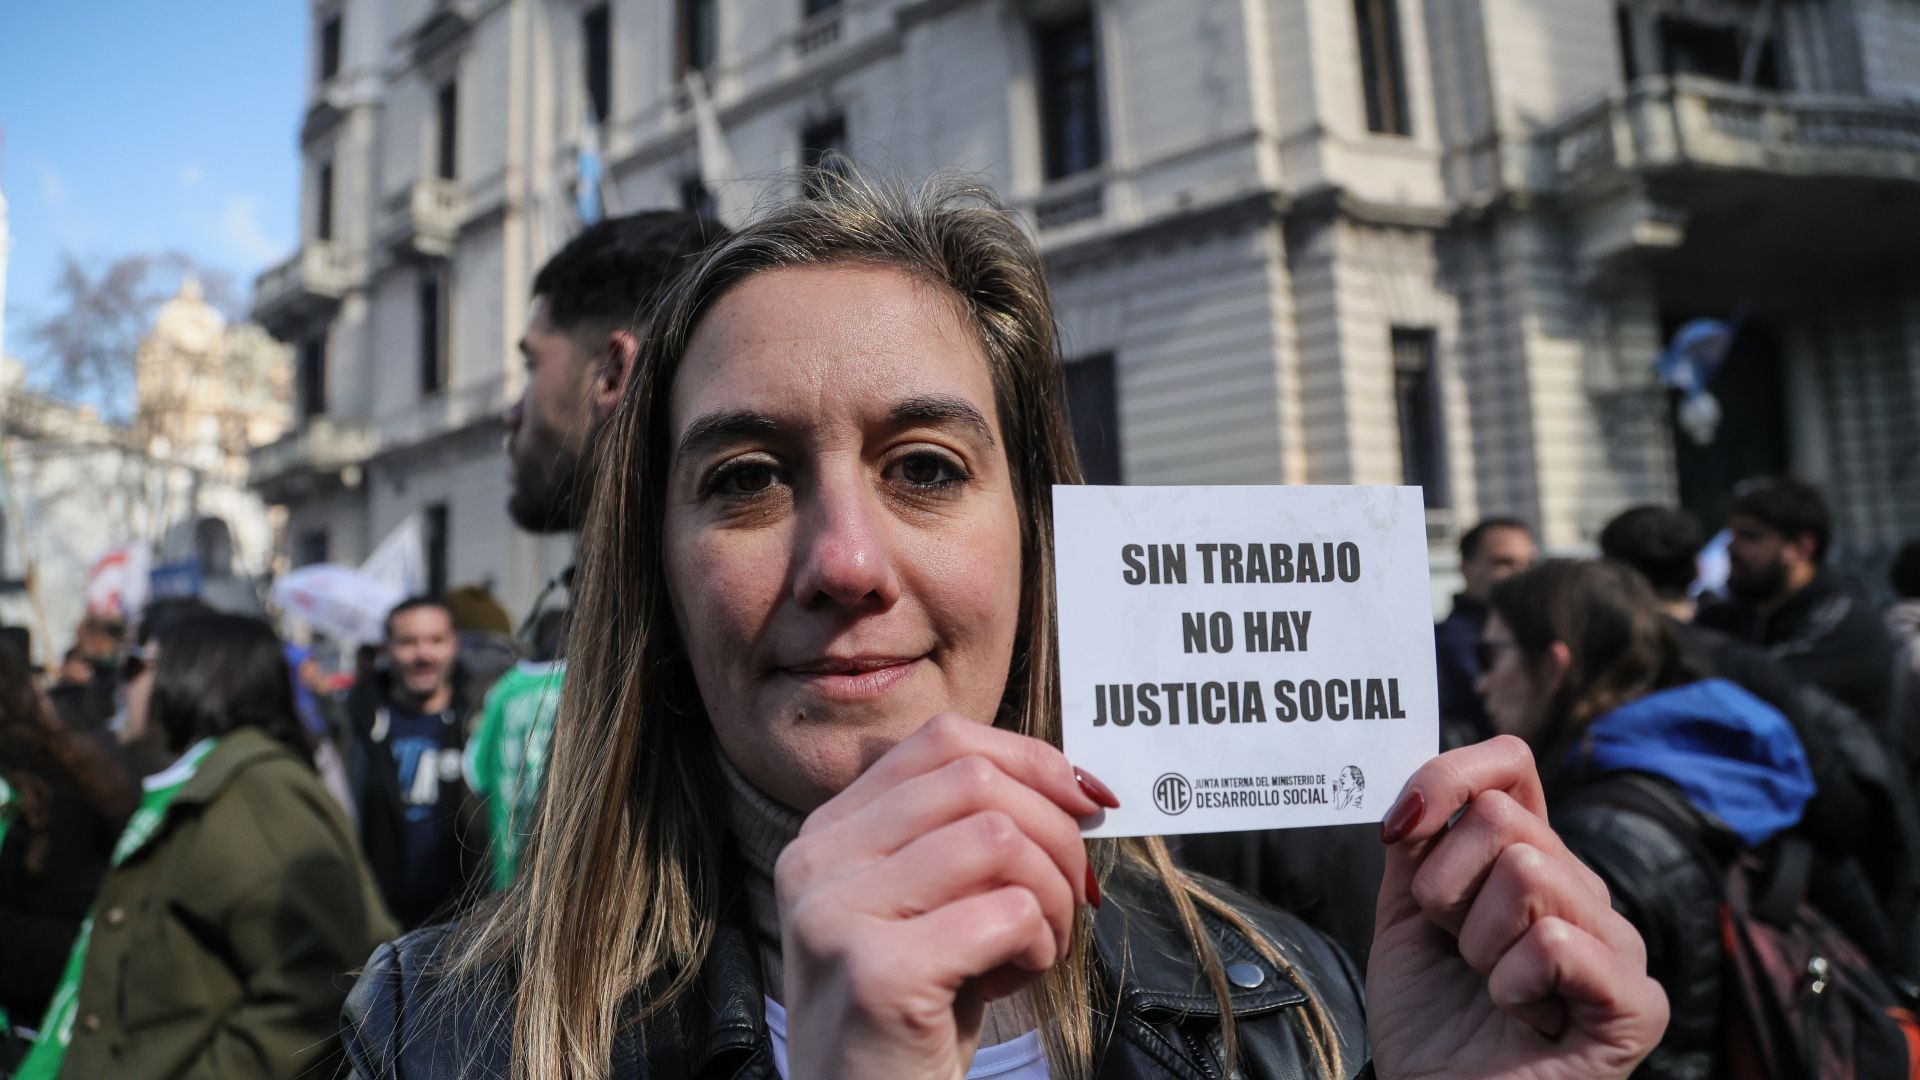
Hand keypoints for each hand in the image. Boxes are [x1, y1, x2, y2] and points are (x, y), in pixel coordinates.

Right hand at [775, 714, 1106, 1079]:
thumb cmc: (914, 1015)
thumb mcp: (926, 906)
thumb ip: (962, 834)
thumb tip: (1071, 782)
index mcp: (829, 832)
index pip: (942, 740)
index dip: (1031, 758)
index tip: (1087, 801)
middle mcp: (817, 861)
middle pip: (976, 780)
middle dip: (1055, 833)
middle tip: (1076, 895)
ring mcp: (836, 913)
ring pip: (997, 839)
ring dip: (1050, 896)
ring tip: (1039, 945)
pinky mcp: (875, 972)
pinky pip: (1004, 913)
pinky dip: (1037, 944)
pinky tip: (1013, 978)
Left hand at [1366, 736, 1667, 1078]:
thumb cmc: (1428, 1020)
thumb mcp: (1406, 912)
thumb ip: (1419, 839)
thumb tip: (1427, 786)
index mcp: (1535, 859)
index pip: (1512, 764)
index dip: (1447, 782)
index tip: (1401, 833)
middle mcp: (1585, 891)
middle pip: (1505, 820)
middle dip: (1446, 891)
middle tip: (1457, 951)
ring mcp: (1619, 945)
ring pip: (1529, 874)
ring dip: (1477, 944)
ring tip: (1492, 990)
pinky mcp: (1637, 1004)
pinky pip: (1557, 943)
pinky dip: (1511, 986)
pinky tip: (1522, 1019)